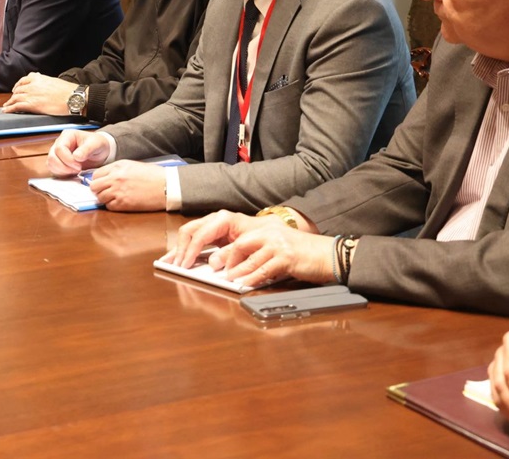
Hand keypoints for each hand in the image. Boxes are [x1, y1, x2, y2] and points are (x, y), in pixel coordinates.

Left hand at [4, 73, 75, 114]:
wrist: (73, 98)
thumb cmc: (68, 91)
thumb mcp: (55, 81)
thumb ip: (46, 81)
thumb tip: (43, 82)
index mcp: (39, 78)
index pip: (24, 80)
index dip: (18, 85)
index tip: (16, 88)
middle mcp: (33, 85)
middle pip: (18, 90)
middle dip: (14, 95)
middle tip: (11, 99)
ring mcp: (31, 95)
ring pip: (15, 98)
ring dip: (9, 102)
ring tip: (6, 106)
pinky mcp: (32, 105)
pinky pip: (17, 106)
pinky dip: (10, 108)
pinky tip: (6, 110)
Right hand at [46, 129, 110, 175]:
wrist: (100, 151)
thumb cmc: (98, 144)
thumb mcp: (96, 144)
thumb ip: (87, 149)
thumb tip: (76, 157)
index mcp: (67, 136)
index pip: (59, 148)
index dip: (67, 159)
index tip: (79, 166)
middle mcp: (60, 143)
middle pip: (52, 157)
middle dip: (64, 166)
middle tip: (78, 169)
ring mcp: (57, 153)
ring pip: (51, 164)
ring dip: (62, 171)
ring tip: (76, 171)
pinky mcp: (58, 162)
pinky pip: (53, 170)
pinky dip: (61, 173)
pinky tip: (72, 173)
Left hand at [86, 161, 166, 210]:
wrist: (166, 186)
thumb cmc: (153, 175)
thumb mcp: (133, 166)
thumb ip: (117, 170)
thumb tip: (106, 178)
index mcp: (118, 166)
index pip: (96, 175)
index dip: (98, 180)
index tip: (102, 184)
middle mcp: (115, 178)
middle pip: (94, 187)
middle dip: (98, 190)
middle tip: (105, 192)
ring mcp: (118, 191)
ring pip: (99, 198)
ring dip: (105, 199)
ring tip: (115, 198)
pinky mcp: (123, 203)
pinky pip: (109, 207)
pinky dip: (113, 206)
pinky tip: (122, 203)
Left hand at [163, 210, 330, 286]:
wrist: (328, 255)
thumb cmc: (297, 254)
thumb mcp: (269, 248)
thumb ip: (245, 253)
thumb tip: (217, 264)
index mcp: (256, 226)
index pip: (218, 225)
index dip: (196, 240)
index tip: (180, 256)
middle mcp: (264, 229)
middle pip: (228, 236)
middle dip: (207, 253)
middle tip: (192, 267)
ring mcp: (276, 242)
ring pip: (244, 254)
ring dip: (230, 269)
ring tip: (221, 278)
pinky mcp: (287, 256)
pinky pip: (262, 268)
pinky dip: (250, 277)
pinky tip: (242, 283)